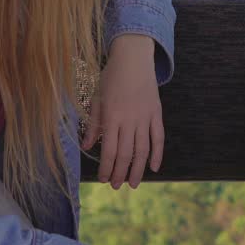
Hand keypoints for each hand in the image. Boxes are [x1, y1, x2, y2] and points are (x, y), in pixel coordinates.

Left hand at [81, 34, 163, 188]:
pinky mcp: (156, 113)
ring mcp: (145, 117)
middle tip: (116, 186)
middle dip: (120, 173)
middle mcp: (129, 119)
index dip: (106, 168)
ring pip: (143, 150)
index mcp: (112, 116)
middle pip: (126, 154)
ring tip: (133, 183)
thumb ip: (94, 124)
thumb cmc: (112, 77)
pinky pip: (158, 138)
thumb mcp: (97, 98)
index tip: (103, 179)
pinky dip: (158, 154)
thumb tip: (86, 146)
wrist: (134, 58)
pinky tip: (154, 167)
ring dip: (138, 169)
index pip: (109, 150)